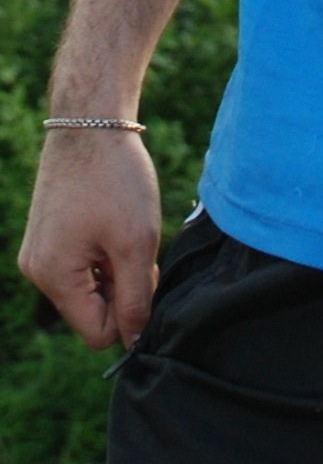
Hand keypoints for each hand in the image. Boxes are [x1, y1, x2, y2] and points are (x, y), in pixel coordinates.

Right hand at [19, 130, 161, 349]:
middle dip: (121, 287)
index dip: (129, 312)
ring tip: (123, 227)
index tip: (144, 273)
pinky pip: (79, 264)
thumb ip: (134, 300)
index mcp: (52, 277)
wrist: (92, 122)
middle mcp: (36, 270)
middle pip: (91, 311)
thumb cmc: (115, 179)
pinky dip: (102, 250)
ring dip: (114, 267)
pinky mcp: (47, 234)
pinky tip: (112, 219)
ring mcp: (38, 250)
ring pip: (88, 287)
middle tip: (136, 245)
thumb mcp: (135, 244)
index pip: (97, 333)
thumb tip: (134, 342)